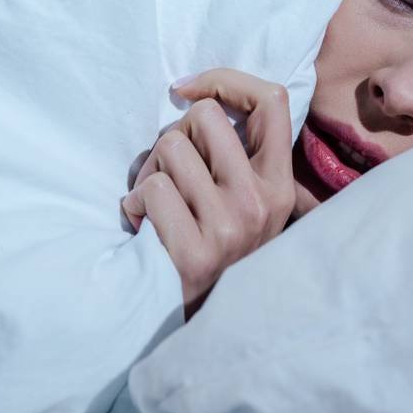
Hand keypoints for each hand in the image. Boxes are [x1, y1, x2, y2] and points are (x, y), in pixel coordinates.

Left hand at [122, 69, 295, 317]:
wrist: (205, 330)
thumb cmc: (212, 252)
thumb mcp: (246, 205)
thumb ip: (239, 158)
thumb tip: (198, 96)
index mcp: (279, 184)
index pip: (271, 100)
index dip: (225, 82)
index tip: (185, 91)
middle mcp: (262, 201)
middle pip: (204, 116)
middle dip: (173, 136)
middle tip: (168, 174)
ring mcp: (232, 226)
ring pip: (169, 147)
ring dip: (148, 173)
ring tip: (155, 207)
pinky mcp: (197, 252)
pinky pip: (151, 190)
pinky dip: (133, 205)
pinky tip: (143, 229)